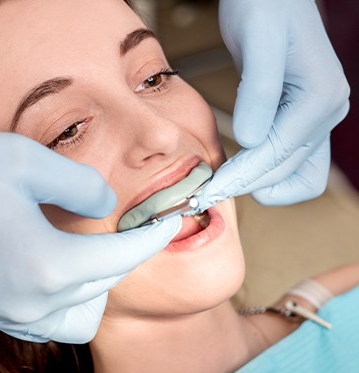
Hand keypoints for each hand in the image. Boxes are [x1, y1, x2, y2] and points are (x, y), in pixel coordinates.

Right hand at [0, 133, 180, 342]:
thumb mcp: (24, 160)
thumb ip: (80, 184)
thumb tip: (107, 207)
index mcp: (46, 266)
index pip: (122, 258)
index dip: (152, 238)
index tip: (172, 222)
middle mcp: (32, 303)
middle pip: (104, 284)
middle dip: (128, 255)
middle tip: (133, 226)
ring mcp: (9, 315)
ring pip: (81, 314)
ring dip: (99, 283)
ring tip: (94, 249)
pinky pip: (49, 321)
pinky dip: (68, 297)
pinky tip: (59, 266)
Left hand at [199, 0, 349, 209]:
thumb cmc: (264, 7)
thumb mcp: (257, 40)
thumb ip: (259, 90)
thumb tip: (251, 140)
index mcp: (319, 97)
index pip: (276, 154)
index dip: (240, 176)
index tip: (208, 191)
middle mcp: (326, 112)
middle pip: (286, 171)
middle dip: (246, 185)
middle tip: (207, 193)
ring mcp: (316, 118)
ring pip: (296, 175)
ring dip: (261, 185)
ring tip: (224, 184)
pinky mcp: (300, 118)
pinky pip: (290, 162)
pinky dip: (265, 173)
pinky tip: (238, 167)